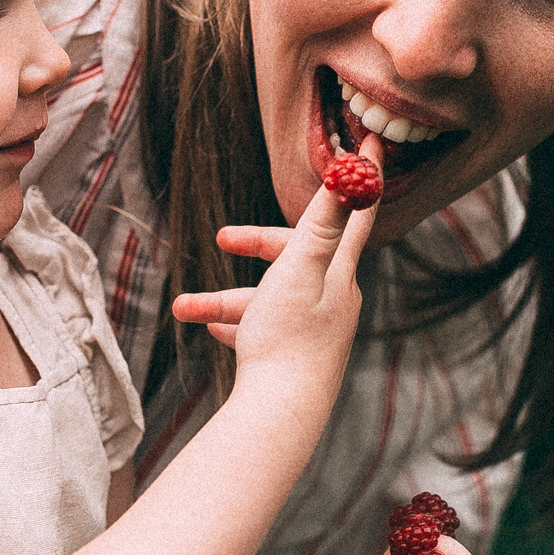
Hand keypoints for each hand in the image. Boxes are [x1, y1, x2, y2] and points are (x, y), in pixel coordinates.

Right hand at [171, 135, 380, 364]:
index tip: (370, 137)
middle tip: (222, 240)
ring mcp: (314, 329)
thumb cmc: (287, 340)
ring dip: (224, 298)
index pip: (356, 213)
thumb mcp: (299, 270)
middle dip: (257, 244)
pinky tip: (207, 326)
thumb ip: (324, 223)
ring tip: (184, 307)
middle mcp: (333, 299)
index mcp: (339, 275)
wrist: (280, 417)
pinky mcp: (295, 356)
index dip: (361, 174)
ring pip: (268, 297)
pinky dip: (235, 323)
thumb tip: (356, 173)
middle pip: (298, 254)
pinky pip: (262, 328)